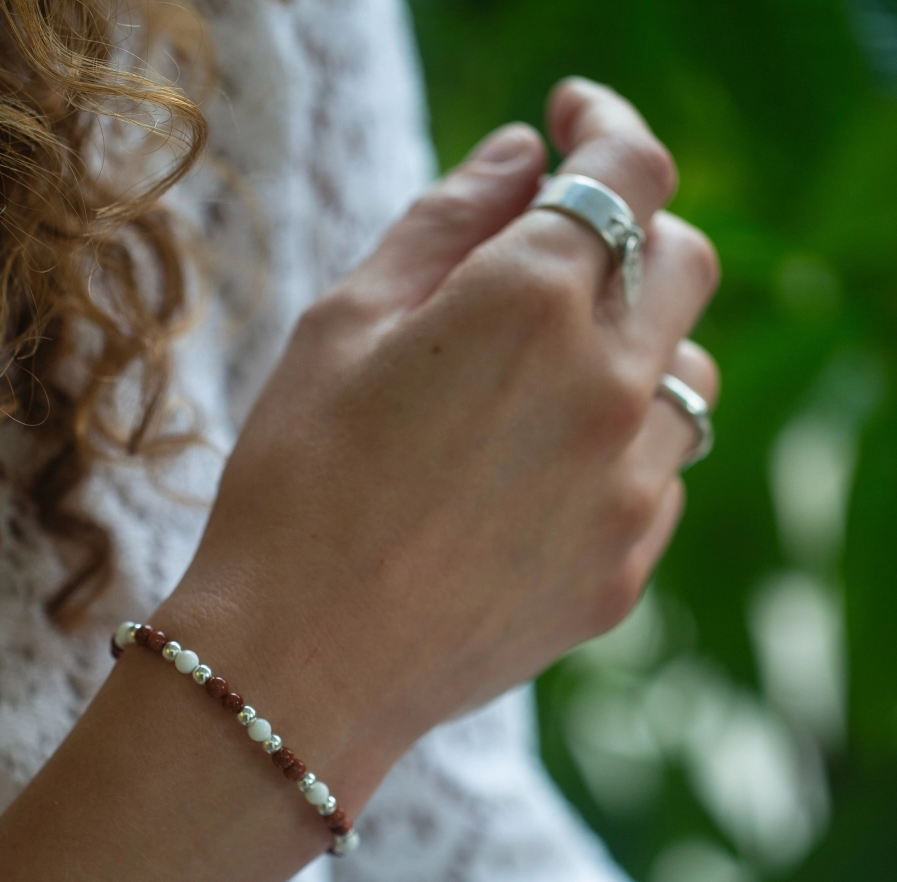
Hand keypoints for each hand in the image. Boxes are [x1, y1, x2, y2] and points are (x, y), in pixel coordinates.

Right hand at [160, 79, 720, 801]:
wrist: (300, 664)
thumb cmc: (295, 486)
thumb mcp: (341, 327)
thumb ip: (444, 223)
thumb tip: (522, 156)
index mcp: (532, 303)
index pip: (629, 168)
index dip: (607, 122)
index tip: (574, 117)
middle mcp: (610, 387)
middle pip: (682, 264)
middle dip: (629, 234)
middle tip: (554, 253)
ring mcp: (631, 488)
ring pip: (687, 377)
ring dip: (633, 349)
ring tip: (538, 381)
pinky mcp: (626, 569)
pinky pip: (660, 476)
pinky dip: (619, 447)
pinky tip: (536, 474)